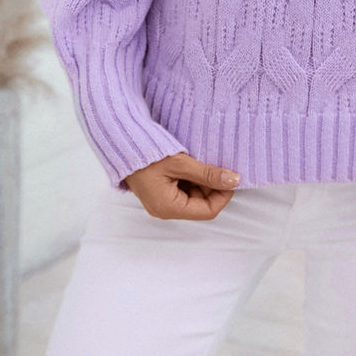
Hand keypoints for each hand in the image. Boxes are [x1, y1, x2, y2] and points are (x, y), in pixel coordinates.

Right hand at [123, 153, 240, 220]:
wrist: (122, 144)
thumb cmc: (147, 154)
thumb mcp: (181, 163)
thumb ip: (208, 173)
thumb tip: (234, 180)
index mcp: (169, 208)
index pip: (208, 211)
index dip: (224, 195)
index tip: (232, 177)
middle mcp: (164, 209)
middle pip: (201, 204)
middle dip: (214, 186)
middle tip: (220, 166)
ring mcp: (162, 201)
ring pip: (194, 196)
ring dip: (203, 181)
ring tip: (205, 162)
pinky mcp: (160, 192)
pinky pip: (184, 189)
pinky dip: (193, 178)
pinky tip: (194, 163)